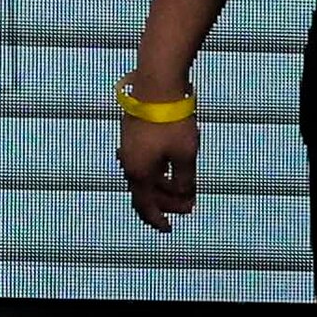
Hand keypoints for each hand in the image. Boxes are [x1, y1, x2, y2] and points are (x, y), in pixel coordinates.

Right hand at [118, 103, 196, 230]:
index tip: (168, 228)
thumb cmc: (173, 122)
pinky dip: (159, 171)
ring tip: (185, 189)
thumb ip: (184, 179)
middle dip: (167, 202)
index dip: (157, 218)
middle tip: (188, 206)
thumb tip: (184, 196)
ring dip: (164, 185)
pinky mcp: (132, 136)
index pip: (144, 205)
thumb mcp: (186, 155)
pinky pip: (144, 162)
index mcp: (138, 172)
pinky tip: (171, 170)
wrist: (156, 88)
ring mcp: (128, 148)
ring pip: (145, 176)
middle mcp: (128, 163)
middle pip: (145, 192)